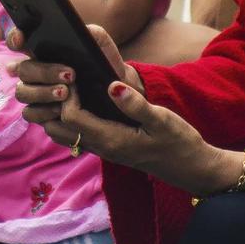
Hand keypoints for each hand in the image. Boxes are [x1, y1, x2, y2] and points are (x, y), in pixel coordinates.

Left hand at [14, 24, 240, 194]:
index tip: (76, 75)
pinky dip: (69, 118)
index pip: (71, 117)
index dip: (68, 95)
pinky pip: (76, 135)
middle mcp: (101, 147)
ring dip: (58, 112)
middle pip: (57, 128)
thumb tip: (112, 85)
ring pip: (63, 135)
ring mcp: (103, 149)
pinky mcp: (107, 147)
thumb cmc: (179, 142)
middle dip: (54, 104)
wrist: (190, 168)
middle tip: (67, 81)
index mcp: (111, 139)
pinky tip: (83, 99)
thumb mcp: (162, 120)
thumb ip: (136, 105)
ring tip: (72, 88)